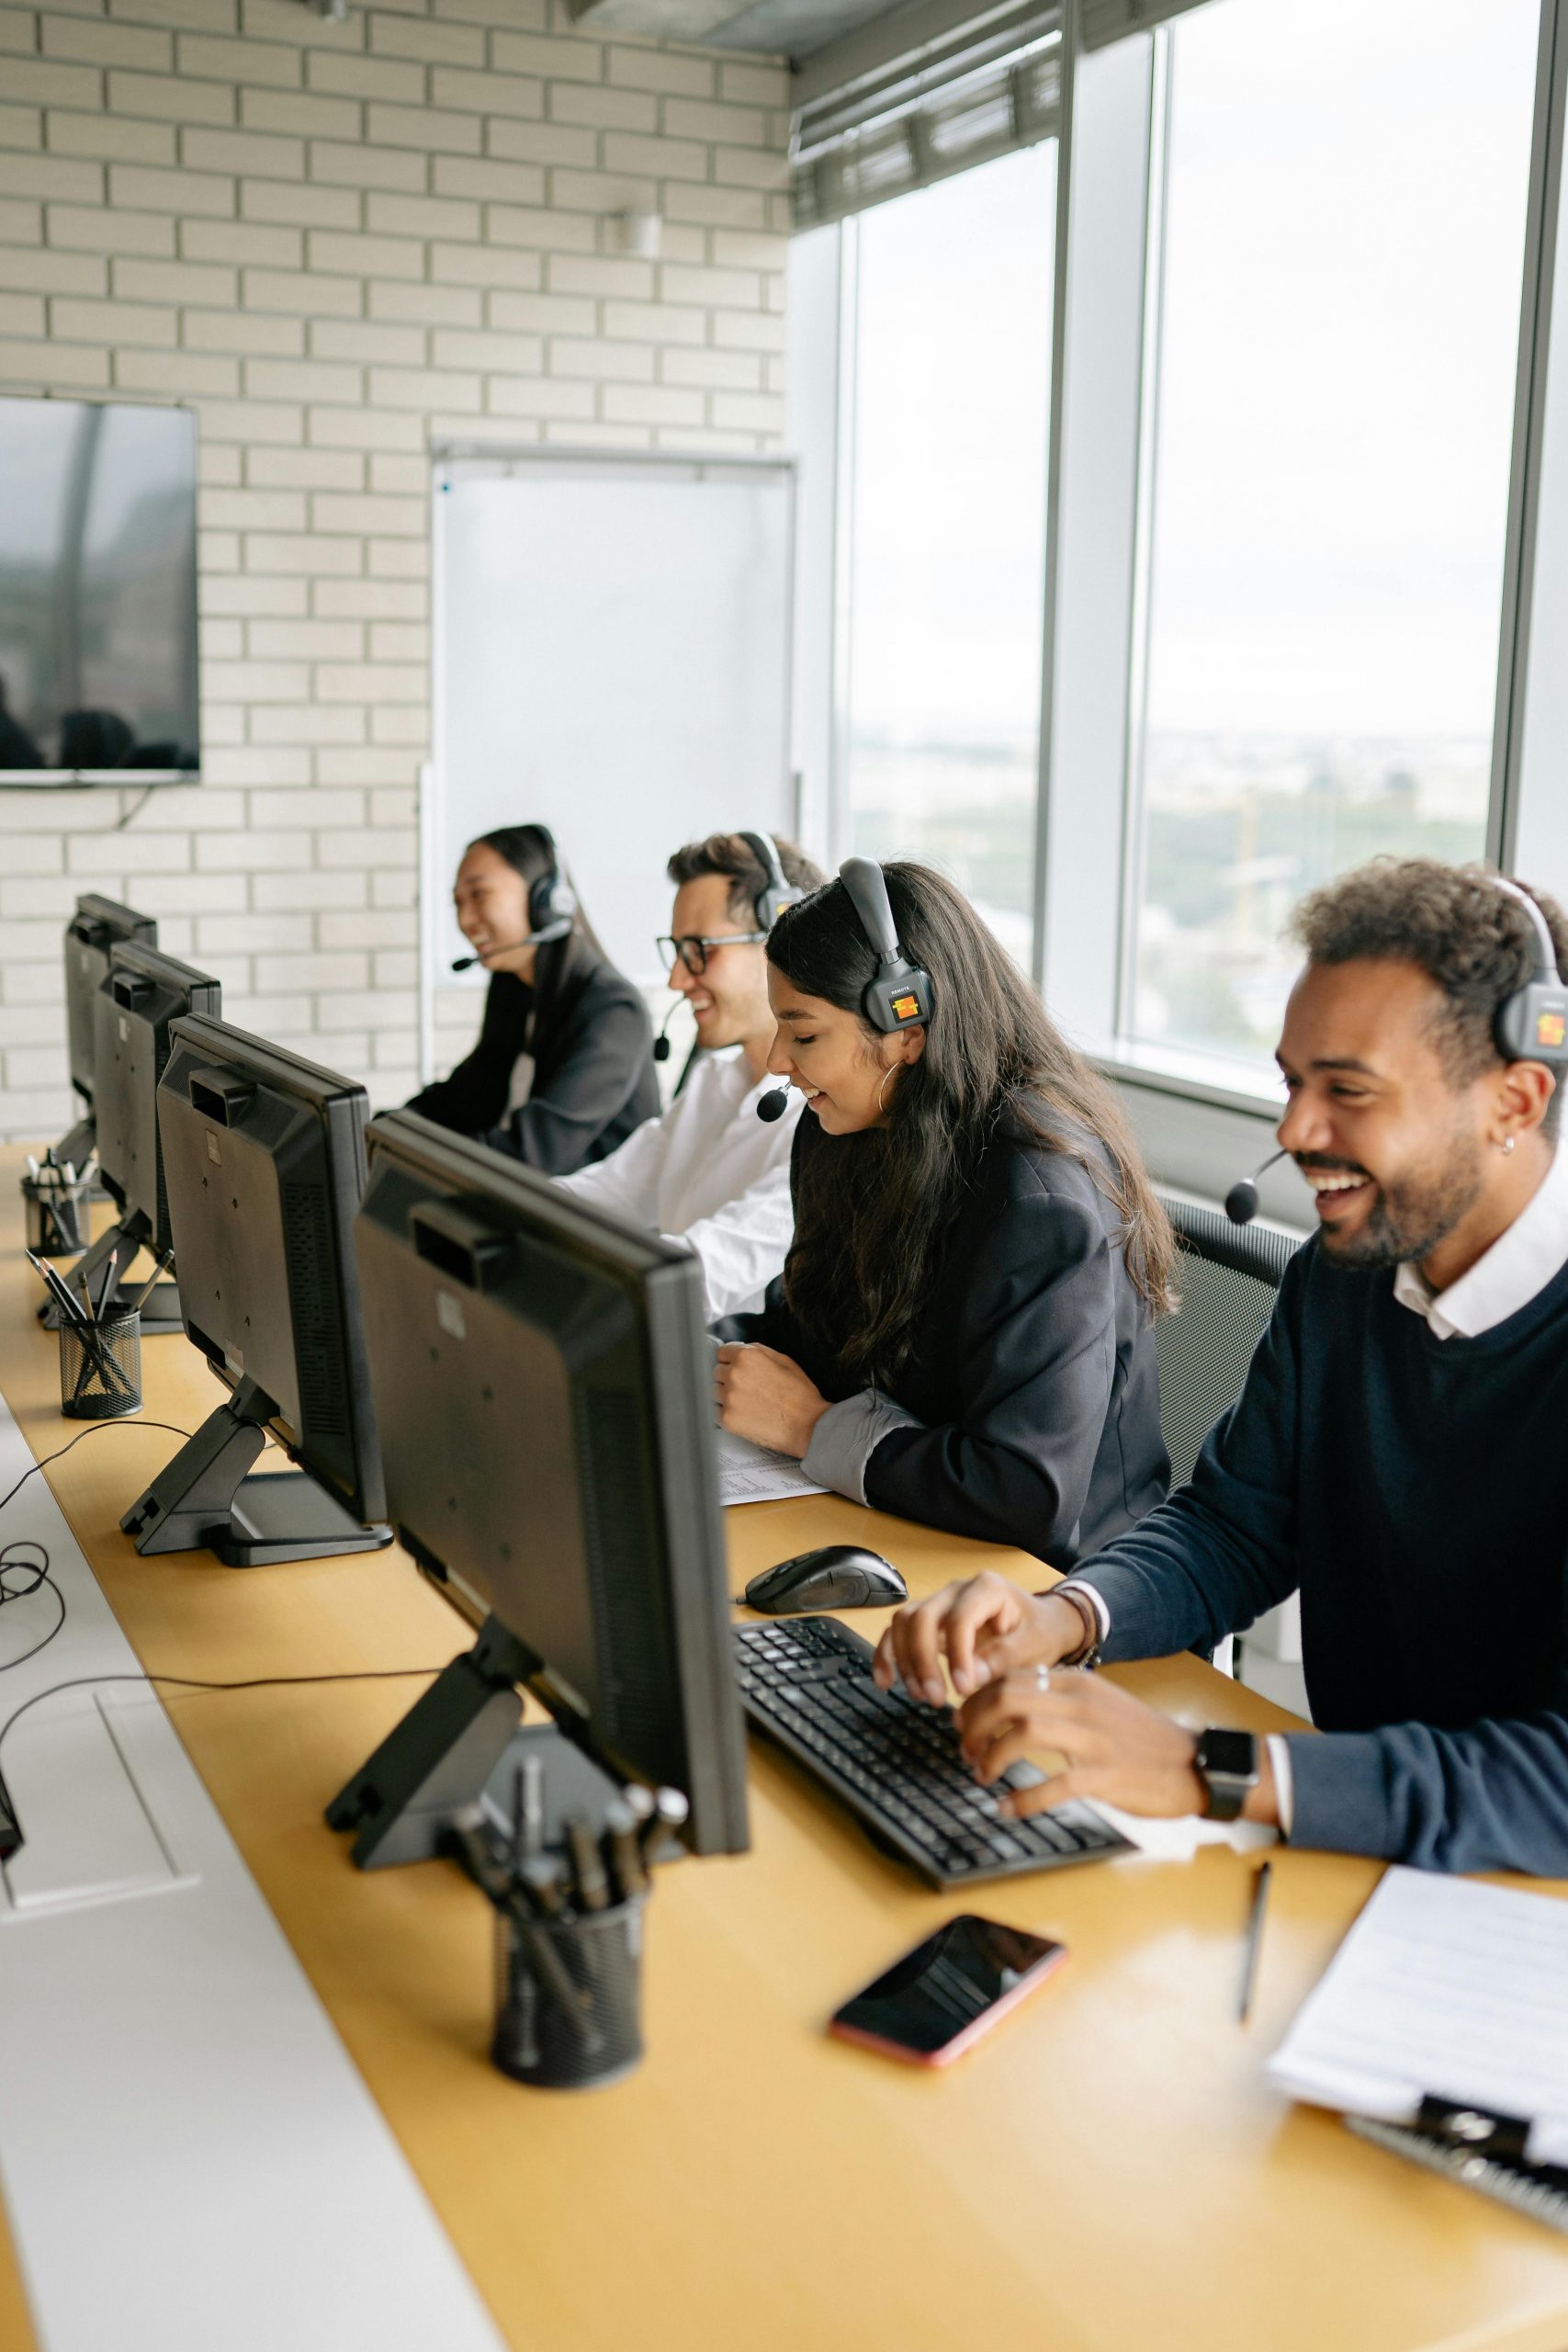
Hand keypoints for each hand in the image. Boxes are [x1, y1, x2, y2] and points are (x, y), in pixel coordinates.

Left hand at [714, 1342, 829, 1458]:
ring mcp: (729, 1398)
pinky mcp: (727, 1419)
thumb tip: (740, 1349)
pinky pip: (715, 1412)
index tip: (736, 1368)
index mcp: (747, 1356)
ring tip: (747, 1402)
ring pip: (714, 1391)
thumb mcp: (784, 1360)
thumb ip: (758, 1351)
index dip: (730, 1361)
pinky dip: (725, 1413)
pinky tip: (743, 1414)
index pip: (721, 1353)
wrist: (808, 1425)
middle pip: (716, 1372)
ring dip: (725, 1396)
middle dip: (728, 1378)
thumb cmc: (799, 1394)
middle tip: (747, 1388)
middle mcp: (734, 1375)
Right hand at [871, 1569, 1084, 1706]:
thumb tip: (971, 1676)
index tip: (963, 1690)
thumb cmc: (1040, 1632)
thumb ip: (1005, 1657)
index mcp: (987, 1589)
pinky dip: (888, 1655)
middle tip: (936, 1699)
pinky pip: (897, 1631)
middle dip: (922, 1661)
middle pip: (922, 1617)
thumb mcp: (1035, 1645)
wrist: (1042, 1624)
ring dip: (905, 1661)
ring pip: (904, 1622)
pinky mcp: (929, 1621)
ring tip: (922, 1695)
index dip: (956, 1655)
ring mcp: (939, 1602)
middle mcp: (957, 1590)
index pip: (960, 1618)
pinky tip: (886, 1681)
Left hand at [958, 1670, 1208, 1818]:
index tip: (963, 1723)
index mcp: (1077, 1682)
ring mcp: (1095, 1738)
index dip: (976, 1701)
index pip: (1010, 1677)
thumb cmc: (1140, 1738)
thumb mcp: (1097, 1702)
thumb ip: (1057, 1699)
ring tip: (982, 1774)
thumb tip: (1006, 1703)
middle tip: (966, 1749)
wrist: (1193, 1764)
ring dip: (992, 1756)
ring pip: (1024, 1732)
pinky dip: (1023, 1798)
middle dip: (975, 1725)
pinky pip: (1055, 1784)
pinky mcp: (1106, 1775)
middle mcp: (1082, 1703)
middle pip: (1008, 1698)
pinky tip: (1007, 1808)